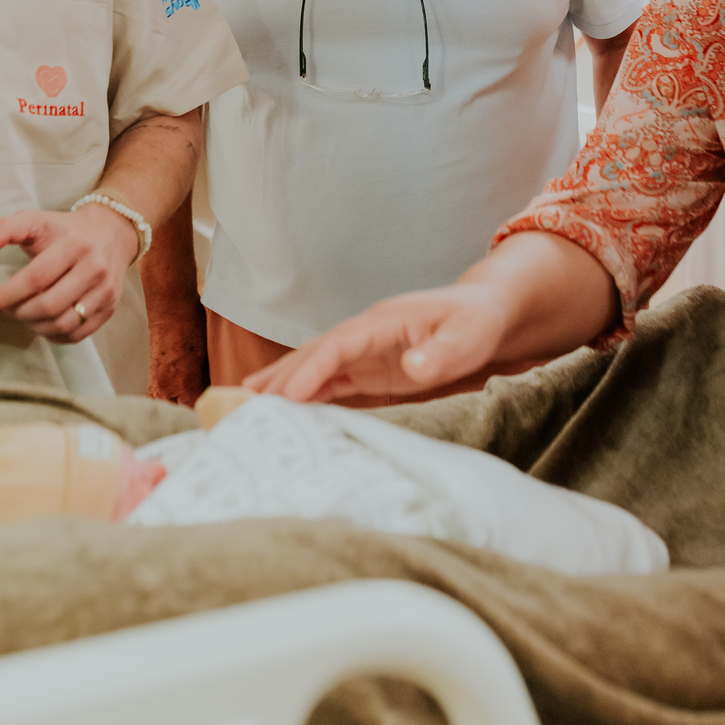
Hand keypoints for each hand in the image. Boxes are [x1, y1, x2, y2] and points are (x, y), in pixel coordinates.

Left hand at [0, 206, 137, 341]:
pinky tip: (43, 323)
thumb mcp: (34, 221)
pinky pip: (78, 333)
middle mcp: (94, 268)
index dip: (7, 295)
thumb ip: (1, 229)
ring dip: (35, 326)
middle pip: (49, 305)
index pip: (36, 278)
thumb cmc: (65, 230)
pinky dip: (55, 335)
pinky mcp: (110, 307)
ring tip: (24, 315)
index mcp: (74, 244)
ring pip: (64, 323)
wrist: (112, 232)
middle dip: (20, 312)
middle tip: (8, 308)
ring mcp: (105, 290)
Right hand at [244, 282, 511, 403]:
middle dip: (280, 378)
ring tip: (240, 404)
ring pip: (312, 366)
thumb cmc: (476, 323)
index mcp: (384, 321)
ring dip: (279, 385)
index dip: (314, 368)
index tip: (290, 394)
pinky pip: (327, 382)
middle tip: (243, 405)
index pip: (339, 343)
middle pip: (313, 353)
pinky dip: (300, 394)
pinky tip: (278, 409)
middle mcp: (364, 334)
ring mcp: (362, 352)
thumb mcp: (466, 338)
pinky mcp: (367, 370)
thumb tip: (412, 365)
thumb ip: (439, 352)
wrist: (485, 316)